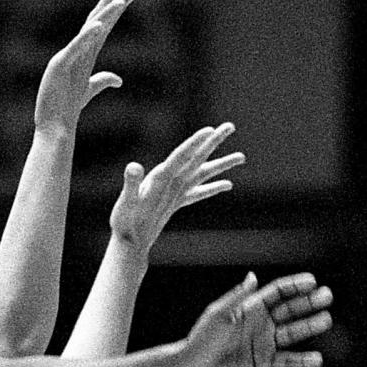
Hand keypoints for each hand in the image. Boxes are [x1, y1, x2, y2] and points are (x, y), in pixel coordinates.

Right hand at [32, 0, 132, 136]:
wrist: (54, 125)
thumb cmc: (66, 107)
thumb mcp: (88, 90)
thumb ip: (102, 80)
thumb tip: (119, 79)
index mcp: (84, 54)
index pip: (102, 25)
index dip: (114, 9)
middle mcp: (77, 51)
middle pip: (96, 19)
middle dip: (110, 0)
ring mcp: (67, 57)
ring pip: (90, 31)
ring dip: (106, 15)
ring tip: (121, 1)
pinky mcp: (60, 67)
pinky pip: (76, 49)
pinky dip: (87, 37)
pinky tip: (99, 26)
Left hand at [111, 123, 244, 257]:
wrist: (126, 241)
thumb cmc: (124, 224)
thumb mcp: (127, 205)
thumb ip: (130, 185)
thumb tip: (133, 166)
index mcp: (159, 177)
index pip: (180, 156)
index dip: (194, 143)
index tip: (210, 130)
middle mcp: (168, 180)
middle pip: (195, 157)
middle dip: (213, 142)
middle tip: (230, 126)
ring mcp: (174, 191)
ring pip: (202, 173)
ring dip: (221, 164)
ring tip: (242, 156)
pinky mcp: (175, 202)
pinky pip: (198, 193)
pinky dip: (213, 188)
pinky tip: (228, 185)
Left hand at [181, 272, 332, 366]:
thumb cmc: (202, 338)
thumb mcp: (219, 315)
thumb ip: (238, 297)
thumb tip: (253, 276)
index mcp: (251, 307)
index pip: (278, 293)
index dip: (295, 286)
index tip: (313, 282)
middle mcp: (262, 323)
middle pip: (291, 310)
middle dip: (309, 303)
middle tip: (327, 296)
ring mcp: (265, 342)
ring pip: (293, 333)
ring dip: (310, 326)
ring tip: (326, 320)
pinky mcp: (264, 362)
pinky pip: (287, 360)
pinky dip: (301, 361)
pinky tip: (317, 360)